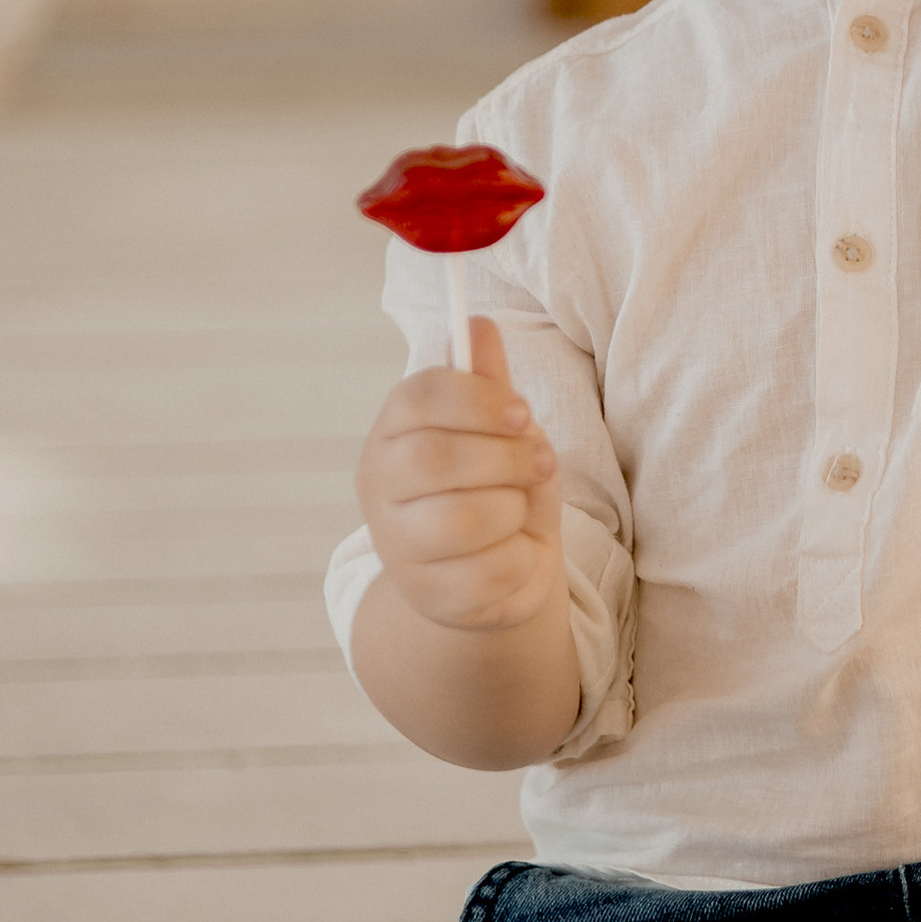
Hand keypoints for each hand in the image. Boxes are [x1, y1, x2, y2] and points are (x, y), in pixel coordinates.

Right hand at [355, 315, 564, 636]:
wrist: (496, 574)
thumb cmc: (496, 487)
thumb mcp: (499, 431)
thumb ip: (488, 384)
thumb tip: (478, 324)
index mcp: (391, 433)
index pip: (417, 397)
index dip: (476, 400)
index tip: (523, 413)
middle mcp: (380, 488)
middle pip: (436, 458)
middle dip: (506, 459)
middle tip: (540, 464)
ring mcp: (397, 548)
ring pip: (462, 520)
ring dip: (514, 510)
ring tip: (520, 510)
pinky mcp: (428, 597)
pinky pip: (489, 572)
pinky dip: (523, 559)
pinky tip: (517, 553)